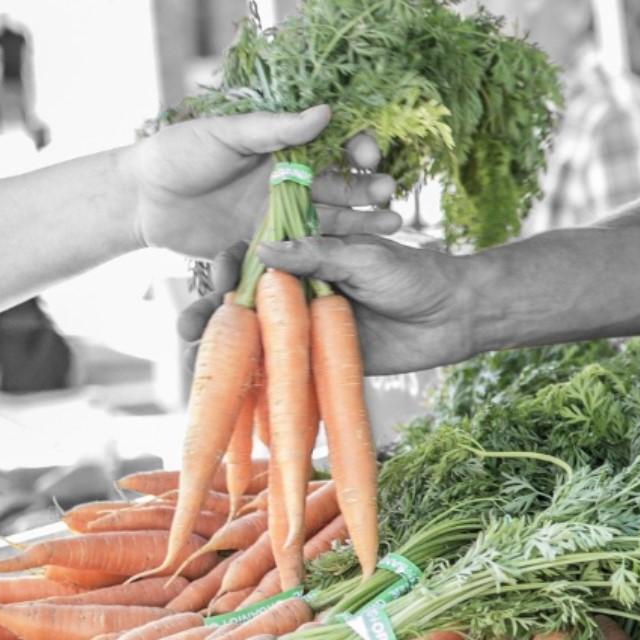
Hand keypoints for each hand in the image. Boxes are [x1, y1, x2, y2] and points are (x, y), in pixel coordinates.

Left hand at [130, 106, 398, 256]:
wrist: (142, 200)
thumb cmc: (178, 154)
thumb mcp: (226, 134)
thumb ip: (275, 128)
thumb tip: (325, 112)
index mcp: (282, 145)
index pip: (332, 142)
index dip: (356, 146)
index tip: (369, 154)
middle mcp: (289, 179)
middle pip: (341, 182)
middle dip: (368, 187)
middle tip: (388, 193)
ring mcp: (282, 214)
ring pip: (334, 217)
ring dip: (364, 220)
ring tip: (393, 224)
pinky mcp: (272, 245)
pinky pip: (309, 249)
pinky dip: (336, 251)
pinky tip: (361, 254)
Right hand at [177, 234, 469, 374]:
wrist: (454, 315)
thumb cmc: (412, 275)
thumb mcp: (363, 258)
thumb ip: (316, 255)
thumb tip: (263, 252)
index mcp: (305, 255)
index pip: (253, 257)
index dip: (230, 266)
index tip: (219, 273)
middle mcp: (298, 290)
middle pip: (244, 300)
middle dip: (211, 312)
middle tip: (185, 326)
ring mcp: (306, 327)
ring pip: (255, 336)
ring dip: (223, 346)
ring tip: (192, 355)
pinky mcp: (319, 359)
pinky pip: (281, 369)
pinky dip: (255, 378)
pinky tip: (227, 388)